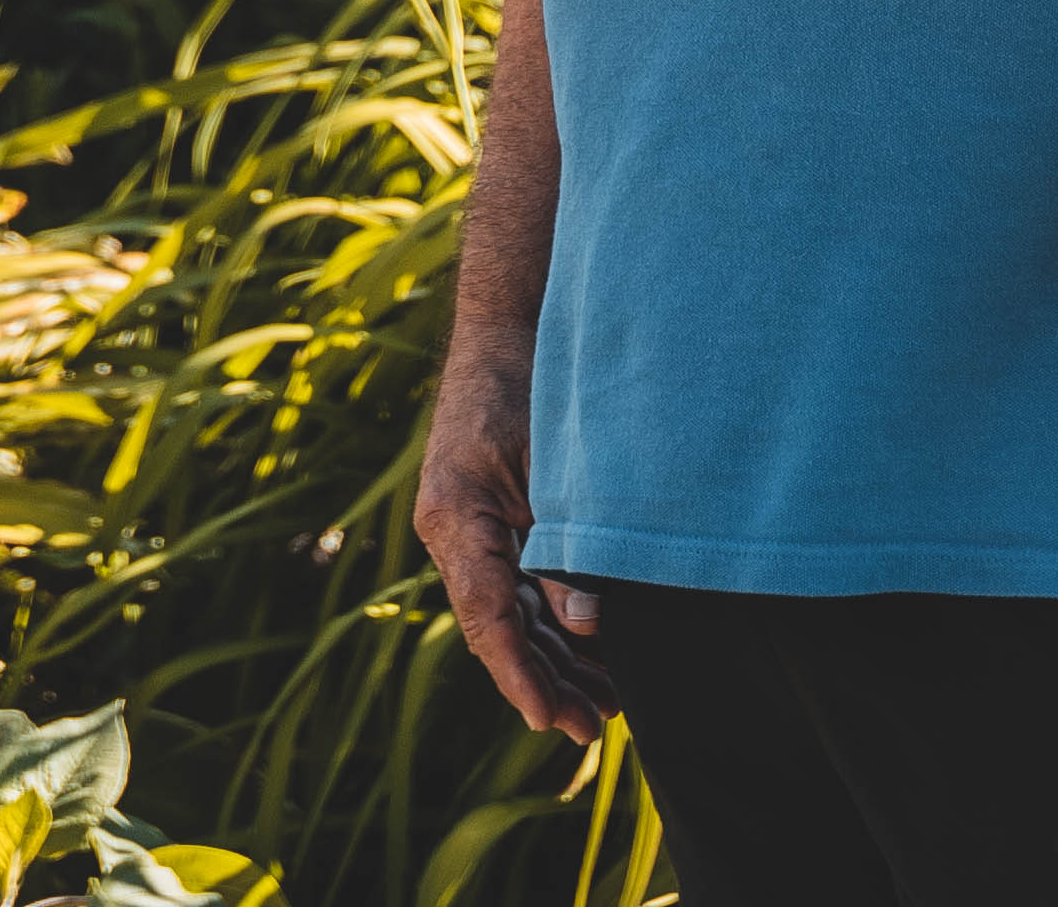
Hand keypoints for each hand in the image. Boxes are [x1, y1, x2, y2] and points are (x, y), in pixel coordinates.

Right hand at [411, 332, 614, 742]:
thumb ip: (563, 546)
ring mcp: (470, 532)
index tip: (548, 719)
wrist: (505, 330)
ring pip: (509, 616)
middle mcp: (453, 534)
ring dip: (552, 661)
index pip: (486, 616)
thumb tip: (587, 623)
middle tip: (594, 728)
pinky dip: (551, 624)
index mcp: (456, 518)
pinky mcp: (492, 524)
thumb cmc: (526, 385)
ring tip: (603, 707)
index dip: (518, 673)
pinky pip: (517, 589)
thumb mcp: (552, 466)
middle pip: (497, 629)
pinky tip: (590, 656)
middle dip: (544, 682)